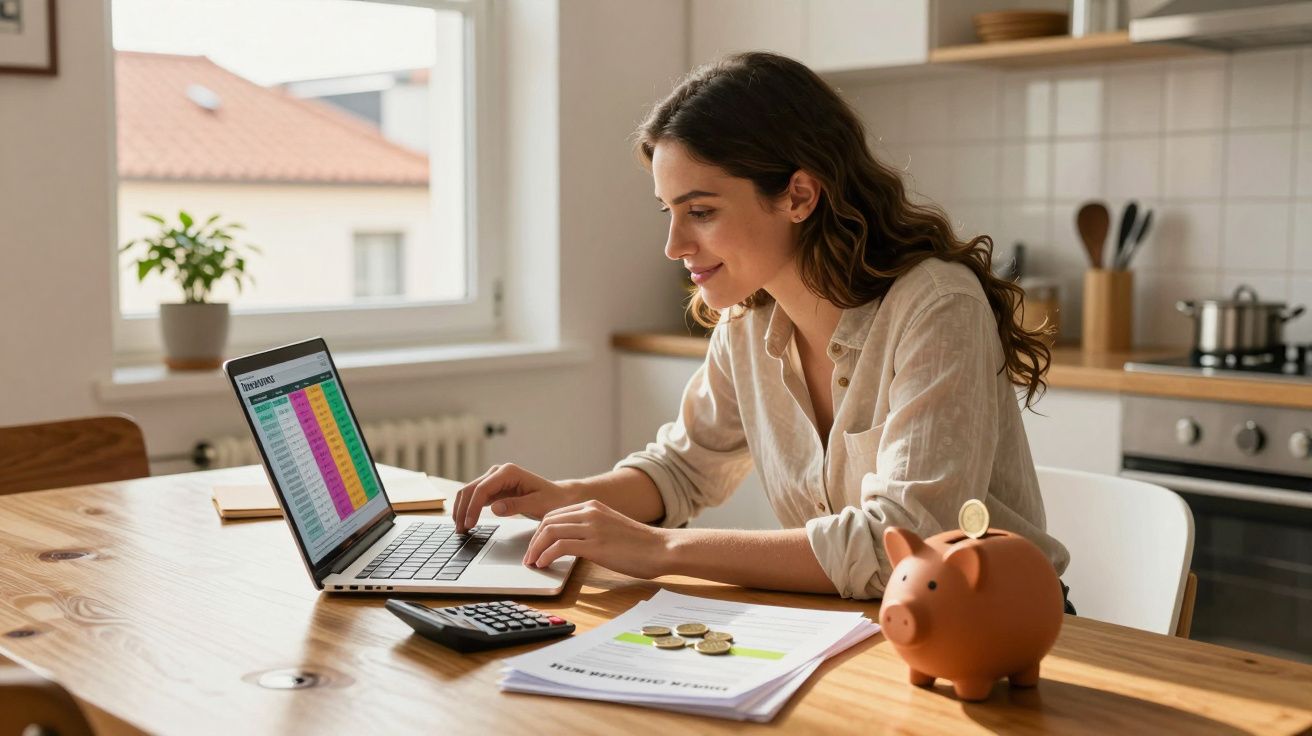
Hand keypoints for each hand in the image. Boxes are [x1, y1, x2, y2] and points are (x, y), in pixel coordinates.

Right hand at [451, 463, 578, 532]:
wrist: (559, 497)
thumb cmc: (552, 500)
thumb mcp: (538, 504)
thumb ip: (516, 505)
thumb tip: (495, 508)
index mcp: (509, 472)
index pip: (482, 488)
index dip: (473, 507)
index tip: (469, 523)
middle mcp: (498, 472)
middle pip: (471, 489)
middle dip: (462, 510)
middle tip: (460, 531)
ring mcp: (494, 479)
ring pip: (469, 492)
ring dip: (462, 510)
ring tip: (460, 529)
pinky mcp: (493, 488)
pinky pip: (475, 497)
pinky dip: (468, 509)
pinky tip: (465, 522)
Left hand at [523, 499, 670, 579]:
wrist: (662, 548)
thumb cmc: (641, 545)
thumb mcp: (611, 528)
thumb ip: (592, 530)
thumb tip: (572, 544)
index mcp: (593, 506)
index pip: (555, 514)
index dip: (540, 531)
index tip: (535, 546)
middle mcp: (590, 512)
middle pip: (547, 521)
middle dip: (534, 540)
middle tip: (529, 557)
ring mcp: (592, 526)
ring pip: (549, 531)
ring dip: (536, 549)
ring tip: (533, 563)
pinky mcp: (595, 543)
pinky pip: (560, 546)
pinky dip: (547, 555)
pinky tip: (544, 564)